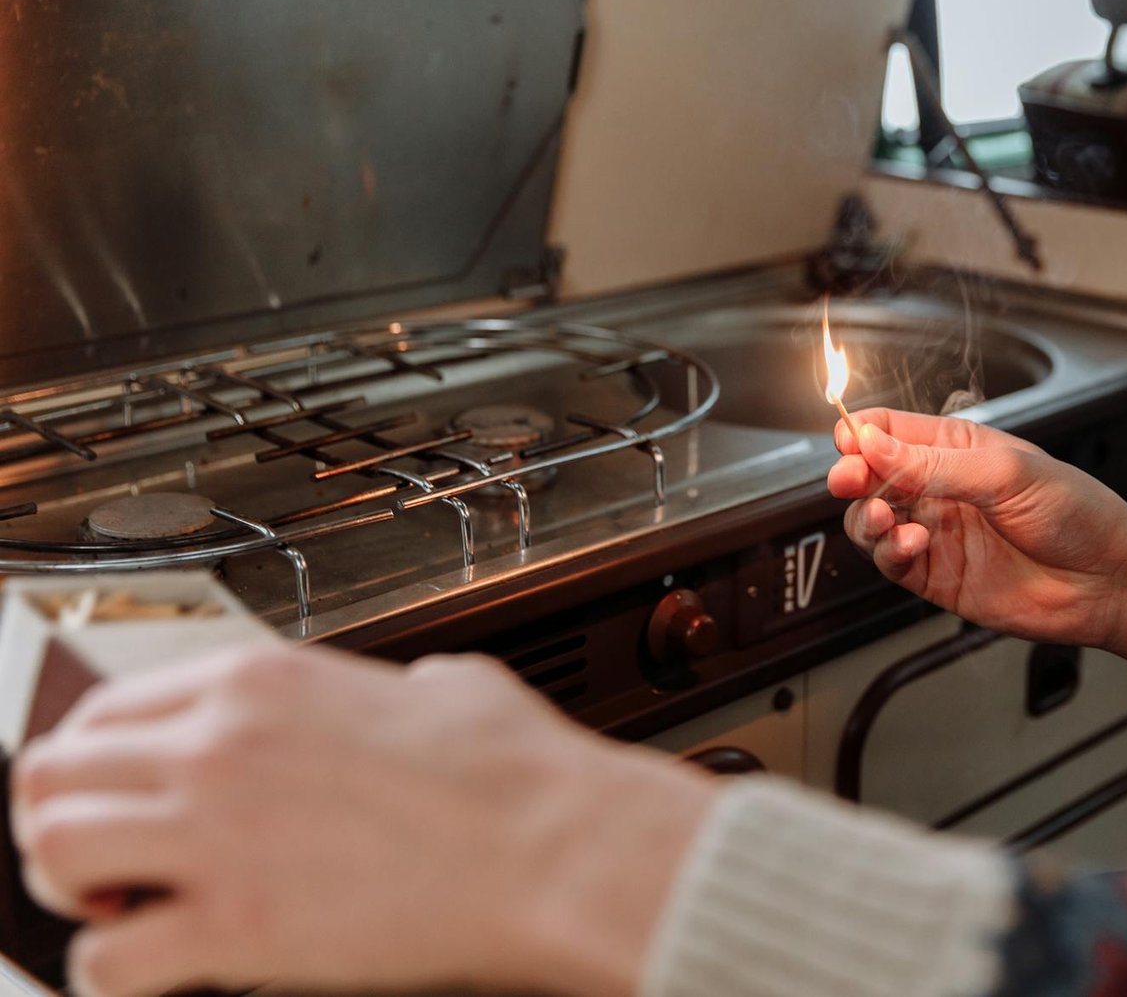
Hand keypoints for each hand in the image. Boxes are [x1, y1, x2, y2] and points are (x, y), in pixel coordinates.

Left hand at [11, 647, 717, 996]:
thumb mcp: (446, 683)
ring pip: (53, 849)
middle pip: (51, 770)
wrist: (551, 846)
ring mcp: (219, 833)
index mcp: (263, 681)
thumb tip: (409, 694)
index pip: (106, 704)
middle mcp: (220, 745)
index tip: (119, 792)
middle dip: (64, 818)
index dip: (99, 759)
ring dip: (73, 887)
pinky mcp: (235, 926)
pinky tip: (161, 966)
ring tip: (125, 908)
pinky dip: (115, 970)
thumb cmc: (513, 773)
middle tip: (107, 858)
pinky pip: (107, 960)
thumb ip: (392, 685)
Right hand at [827, 409, 1126, 717]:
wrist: (1108, 580)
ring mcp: (935, 533)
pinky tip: (913, 544)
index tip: (849, 441)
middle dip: (852, 475)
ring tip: (883, 517)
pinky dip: (889, 552)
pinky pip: (891, 563)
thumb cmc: (1076, 513)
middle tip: (849, 479)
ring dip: (865, 517)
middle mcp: (939, 488)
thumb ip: (933, 464)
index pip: (890, 431)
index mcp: (956, 449)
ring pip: (870, 521)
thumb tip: (873, 445)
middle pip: (870, 476)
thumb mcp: (1004, 473)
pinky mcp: (935, 577)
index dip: (863, 433)